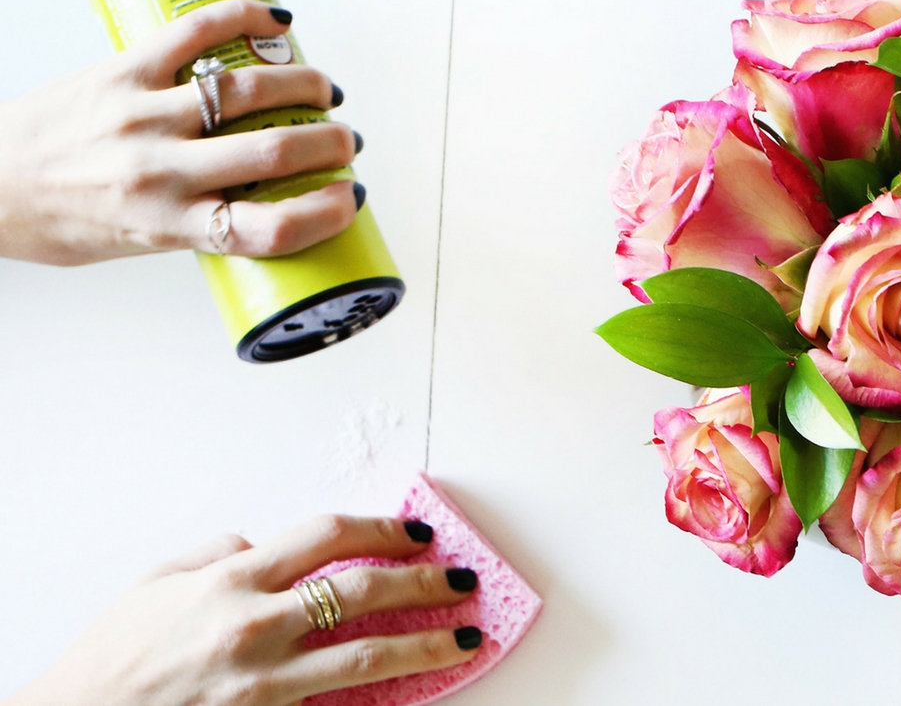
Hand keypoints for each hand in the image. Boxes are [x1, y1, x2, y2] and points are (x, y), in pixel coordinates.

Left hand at [0, 0, 359, 265]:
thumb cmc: (54, 218)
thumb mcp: (138, 244)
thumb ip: (201, 224)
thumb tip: (264, 203)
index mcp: (166, 223)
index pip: (269, 227)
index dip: (325, 213)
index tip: (349, 199)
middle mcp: (157, 168)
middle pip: (274, 152)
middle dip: (331, 143)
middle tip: (346, 141)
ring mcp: (141, 114)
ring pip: (248, 90)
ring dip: (305, 85)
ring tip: (324, 91)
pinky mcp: (122, 70)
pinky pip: (195, 35)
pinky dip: (244, 20)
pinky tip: (277, 25)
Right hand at [4, 516, 482, 705]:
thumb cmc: (114, 656)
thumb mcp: (159, 582)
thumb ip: (217, 554)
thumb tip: (260, 543)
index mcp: (233, 578)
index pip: (329, 536)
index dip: (383, 529)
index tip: (417, 533)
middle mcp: (257, 623)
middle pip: (364, 589)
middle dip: (424, 581)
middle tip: (462, 578)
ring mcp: (267, 676)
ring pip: (368, 653)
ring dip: (427, 642)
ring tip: (467, 636)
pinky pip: (339, 701)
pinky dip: (383, 693)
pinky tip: (416, 688)